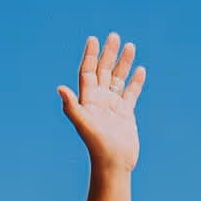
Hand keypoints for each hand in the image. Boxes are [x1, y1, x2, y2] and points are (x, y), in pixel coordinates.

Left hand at [57, 34, 144, 173]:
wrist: (113, 164)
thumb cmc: (97, 146)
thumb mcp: (84, 124)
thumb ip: (72, 106)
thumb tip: (60, 88)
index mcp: (88, 99)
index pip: (88, 72)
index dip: (90, 56)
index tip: (93, 39)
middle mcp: (99, 99)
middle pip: (104, 71)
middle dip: (109, 54)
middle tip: (115, 36)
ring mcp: (113, 106)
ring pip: (118, 79)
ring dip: (124, 63)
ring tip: (130, 46)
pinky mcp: (126, 113)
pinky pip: (131, 93)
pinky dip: (135, 81)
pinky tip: (140, 69)